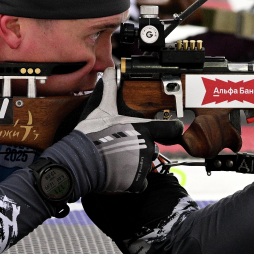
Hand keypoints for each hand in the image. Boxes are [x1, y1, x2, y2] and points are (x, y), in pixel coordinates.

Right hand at [74, 71, 180, 192]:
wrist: (80, 160)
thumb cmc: (92, 133)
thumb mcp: (102, 107)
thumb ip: (111, 89)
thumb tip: (110, 70)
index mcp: (145, 129)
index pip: (173, 129)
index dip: (172, 129)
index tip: (169, 129)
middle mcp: (148, 147)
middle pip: (156, 147)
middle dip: (143, 147)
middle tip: (126, 145)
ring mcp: (143, 166)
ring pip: (147, 165)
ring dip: (137, 163)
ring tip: (119, 159)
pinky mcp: (135, 182)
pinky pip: (140, 183)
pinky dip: (132, 181)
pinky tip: (119, 173)